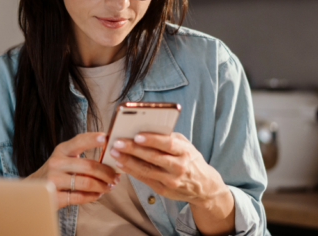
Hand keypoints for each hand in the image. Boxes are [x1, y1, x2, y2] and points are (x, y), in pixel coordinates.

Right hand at [27, 132, 120, 208]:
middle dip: (107, 173)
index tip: (107, 138)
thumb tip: (110, 157)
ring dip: (102, 186)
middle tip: (115, 177)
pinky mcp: (54, 196)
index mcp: (61, 150)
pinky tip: (98, 194)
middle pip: (88, 166)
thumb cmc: (57, 172)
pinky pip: (80, 197)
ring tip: (109, 187)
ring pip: (86, 183)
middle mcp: (56, 163)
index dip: (93, 139)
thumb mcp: (64, 158)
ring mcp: (54, 180)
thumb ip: (82, 156)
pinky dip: (93, 196)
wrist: (34, 188)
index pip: (79, 141)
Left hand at [109, 132, 234, 235]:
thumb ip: (168, 137)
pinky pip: (144, 179)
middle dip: (133, 149)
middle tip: (117, 142)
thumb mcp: (185, 145)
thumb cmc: (190, 159)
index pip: (168, 144)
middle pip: (153, 157)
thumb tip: (145, 128)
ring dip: (128, 161)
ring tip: (114, 152)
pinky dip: (131, 171)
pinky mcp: (163, 190)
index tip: (137, 135)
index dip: (152, 140)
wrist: (203, 186)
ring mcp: (171, 180)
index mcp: (185, 151)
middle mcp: (179, 167)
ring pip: (146, 170)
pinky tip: (120, 164)